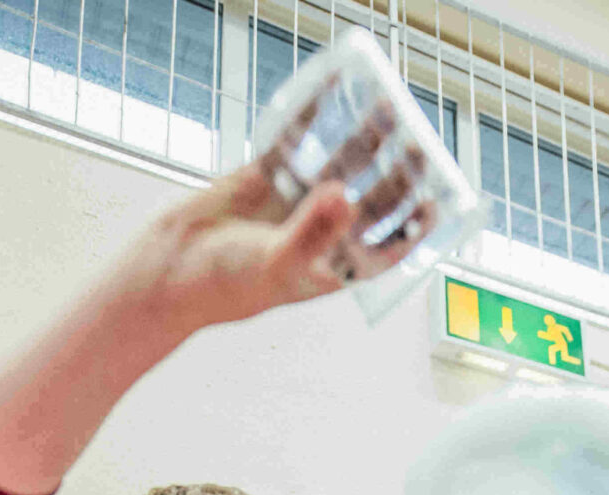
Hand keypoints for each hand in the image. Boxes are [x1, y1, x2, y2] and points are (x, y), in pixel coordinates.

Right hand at [120, 95, 432, 336]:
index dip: (413, 226)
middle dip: (396, 176)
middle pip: (372, 199)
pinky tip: (337, 95)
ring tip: (389, 115)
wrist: (174, 267)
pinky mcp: (270, 174)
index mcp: (333, 265)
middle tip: (417, 148)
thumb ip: (315, 231)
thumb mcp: (279, 264)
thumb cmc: (229, 284)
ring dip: (365, 141)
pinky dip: (316, 118)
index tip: (434, 203)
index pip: (386, 246)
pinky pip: (300, 141)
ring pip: (342, 164)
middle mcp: (322, 231)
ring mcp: (298, 200)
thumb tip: (346, 194)